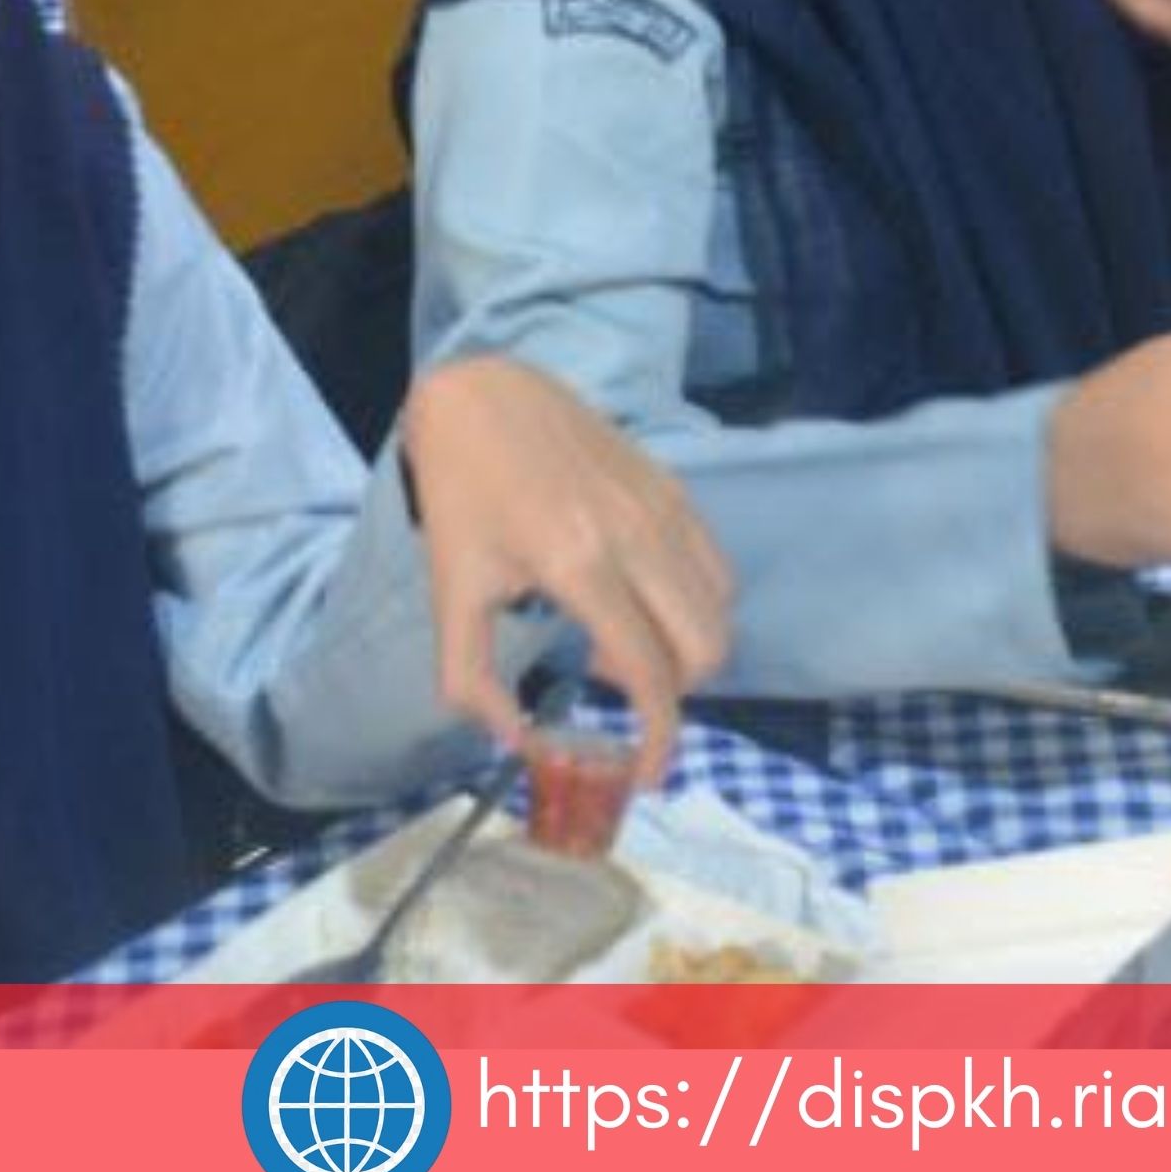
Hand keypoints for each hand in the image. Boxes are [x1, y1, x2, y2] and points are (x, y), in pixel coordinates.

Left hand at [390, 354, 733, 790]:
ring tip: (623, 640)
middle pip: (707, 647)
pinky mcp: (677, 490)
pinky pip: (715, 568)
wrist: (486, 398)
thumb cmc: (461, 498)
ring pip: (721, 609)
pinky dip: (695, 606)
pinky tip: (640, 598)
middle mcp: (639, 537)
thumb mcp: (449, 592)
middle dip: (675, 694)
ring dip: (686, 648)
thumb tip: (517, 740)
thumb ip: (473, 678)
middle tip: (617, 688)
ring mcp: (667, 509)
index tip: (648, 773)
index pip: (648, 670)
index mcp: (579, 566)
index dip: (657, 736)